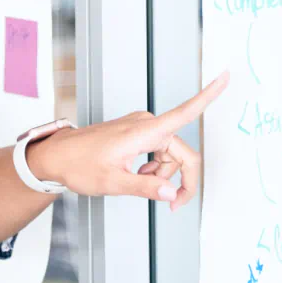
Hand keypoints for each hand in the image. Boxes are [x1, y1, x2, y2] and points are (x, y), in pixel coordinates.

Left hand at [29, 71, 228, 211]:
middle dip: (181, 179)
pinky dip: (154, 167)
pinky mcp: (135, 133)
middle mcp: (146, 124)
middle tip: (173, 205)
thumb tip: (173, 194)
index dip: (208, 95)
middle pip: (182, 152)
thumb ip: (146, 188)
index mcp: (144, 131)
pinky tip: (137, 175)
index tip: (225, 77)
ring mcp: (140, 127)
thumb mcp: (113, 182)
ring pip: (170, 155)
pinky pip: (157, 151)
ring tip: (138, 184)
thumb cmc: (79, 165)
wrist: (56, 156)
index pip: (184, 112)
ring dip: (163, 174)